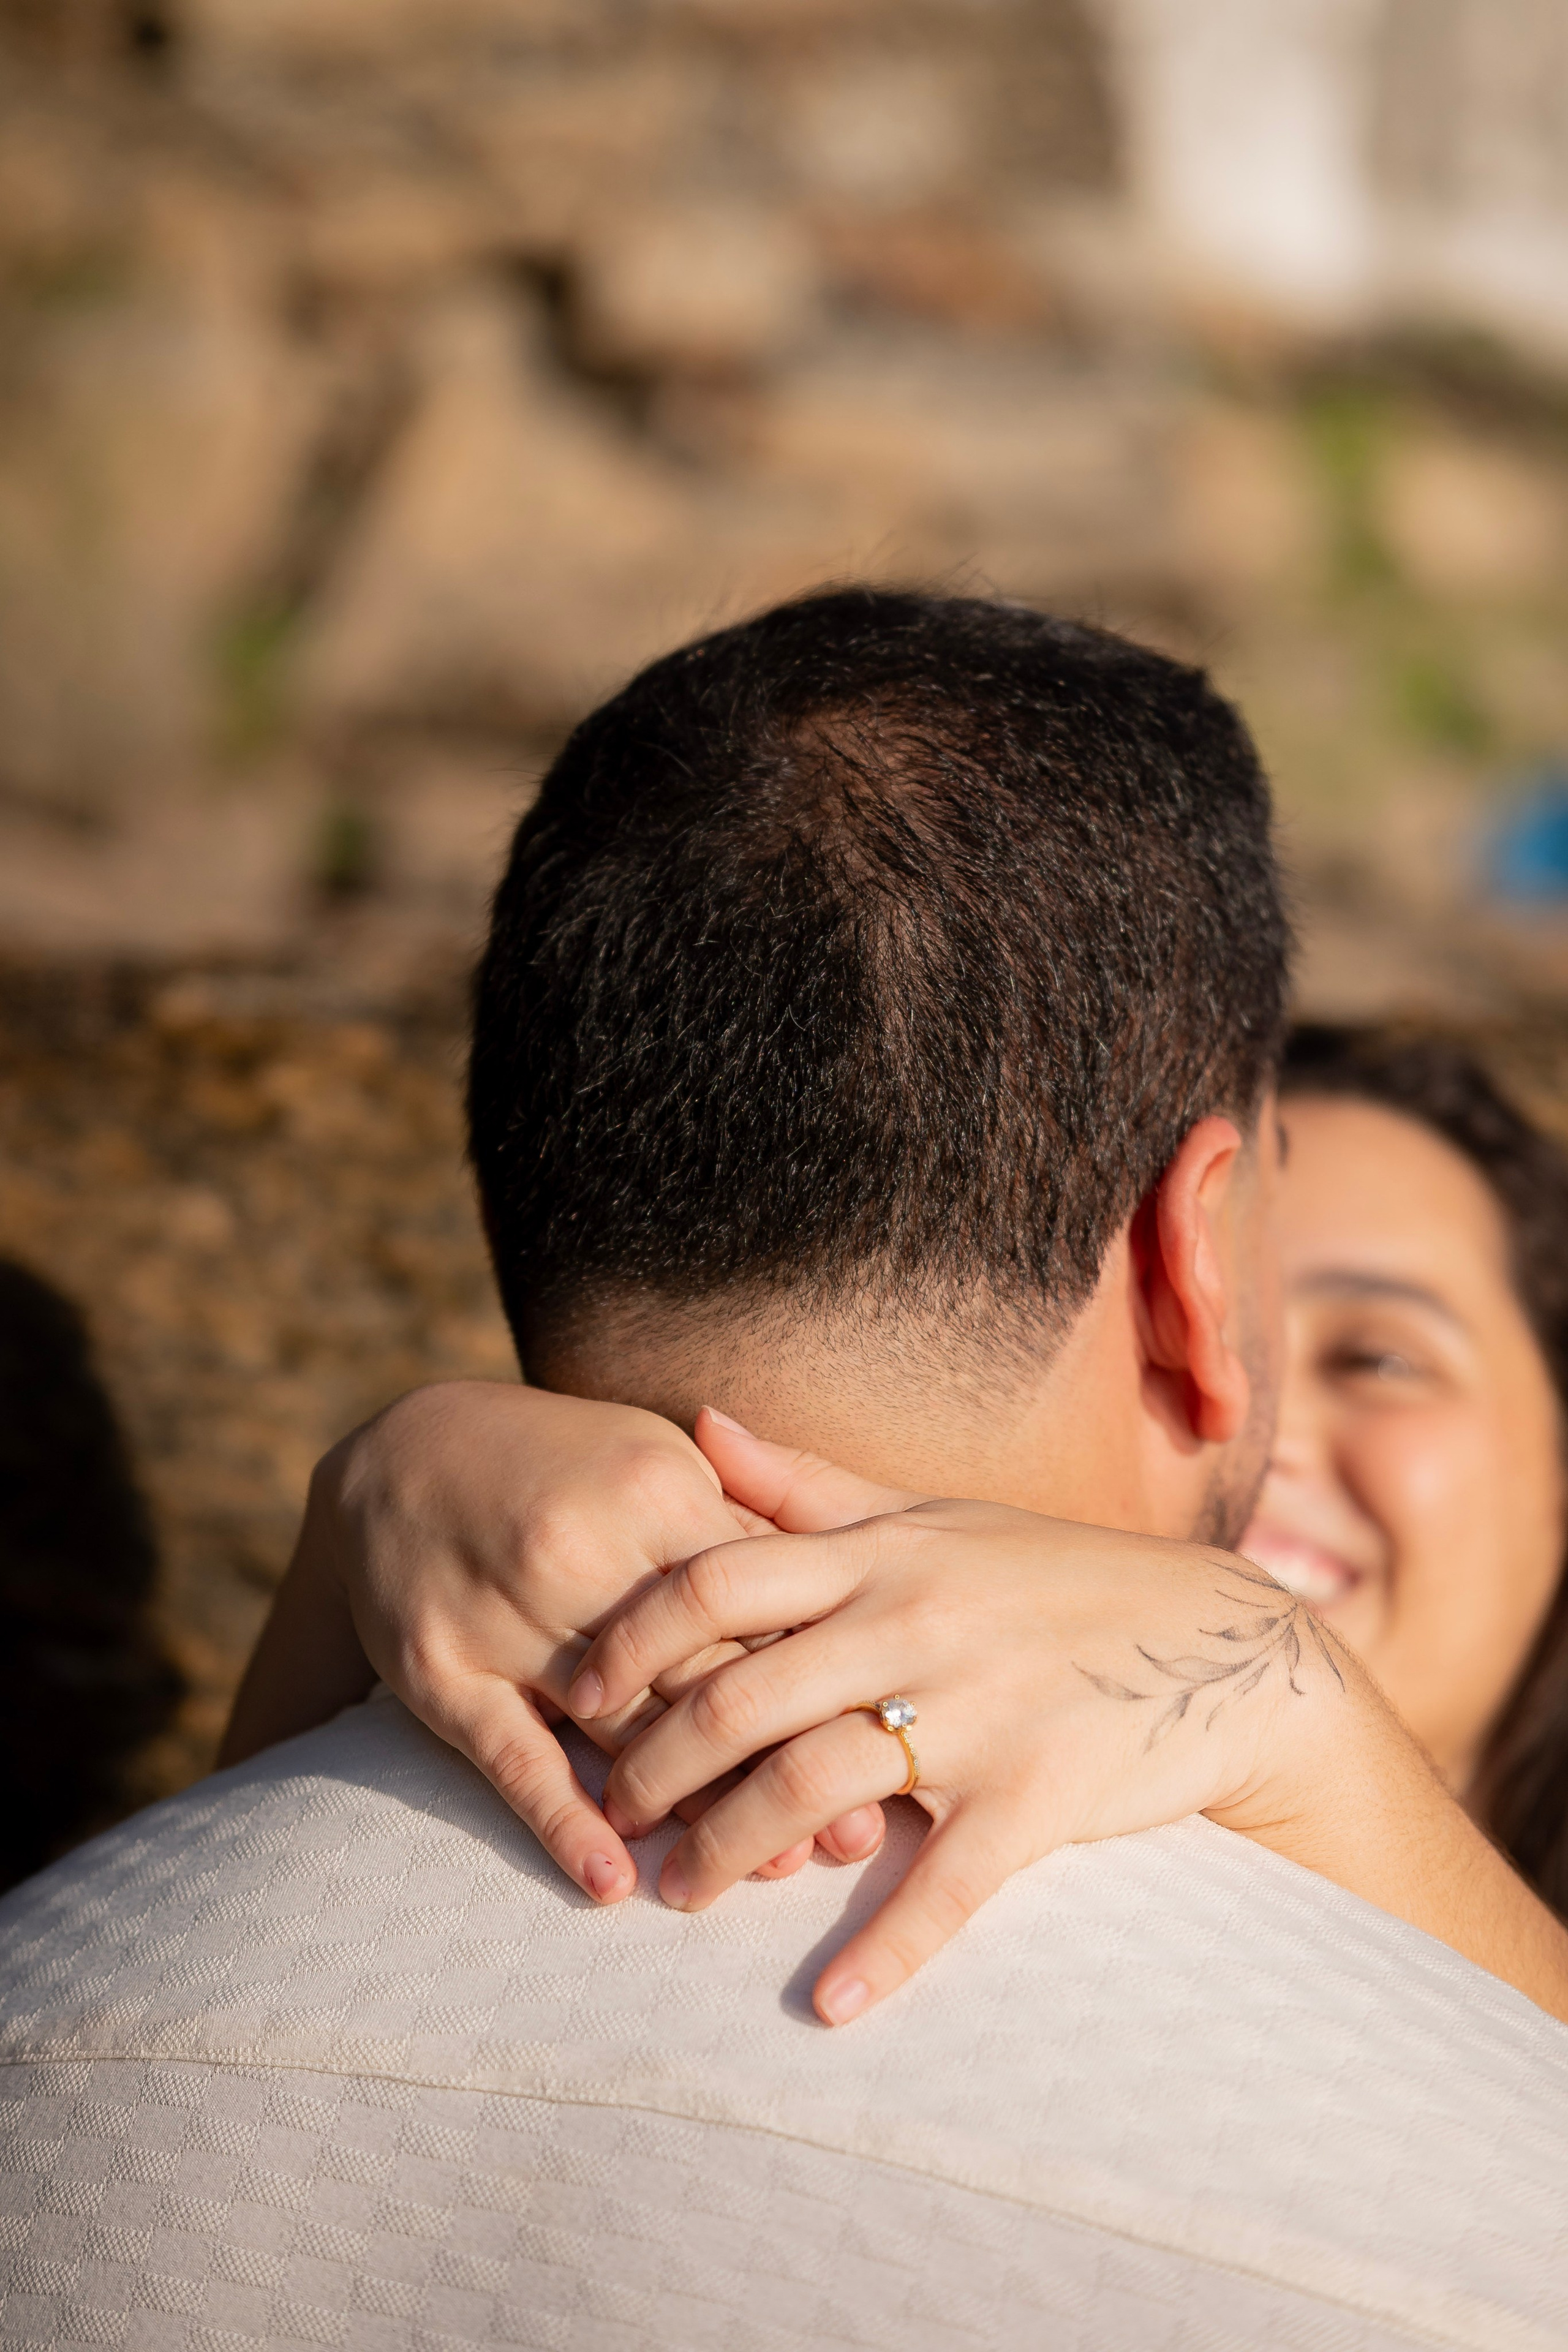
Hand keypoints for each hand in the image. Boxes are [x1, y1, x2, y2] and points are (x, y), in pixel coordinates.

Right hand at [221, 1384, 887, 1903]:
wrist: (406, 1448)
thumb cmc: (568, 1464)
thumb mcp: (659, 1464)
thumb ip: (747, 1524)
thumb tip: (841, 1614)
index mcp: (657, 1489)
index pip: (761, 1604)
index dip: (822, 1680)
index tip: (885, 1744)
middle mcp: (586, 1551)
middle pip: (704, 1676)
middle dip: (777, 1761)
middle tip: (844, 1838)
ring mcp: (508, 1614)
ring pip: (621, 1731)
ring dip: (694, 1810)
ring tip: (762, 1871)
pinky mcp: (443, 1668)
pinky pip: (514, 1758)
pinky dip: (565, 1824)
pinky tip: (614, 1881)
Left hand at [570, 1416, 1378, 2024]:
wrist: (1217, 1639)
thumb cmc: (1052, 1576)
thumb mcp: (932, 1517)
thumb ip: (809, 1483)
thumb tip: (699, 1421)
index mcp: (882, 1553)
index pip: (717, 1579)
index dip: (629, 1638)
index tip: (577, 1694)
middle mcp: (916, 1621)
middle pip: (740, 1696)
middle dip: (654, 1765)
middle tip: (612, 1816)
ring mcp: (978, 1710)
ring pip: (812, 1788)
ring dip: (728, 1852)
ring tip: (678, 1894)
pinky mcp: (1038, 1797)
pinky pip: (946, 1887)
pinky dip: (883, 1955)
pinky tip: (826, 2008)